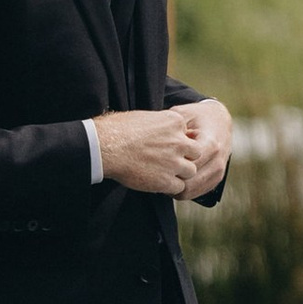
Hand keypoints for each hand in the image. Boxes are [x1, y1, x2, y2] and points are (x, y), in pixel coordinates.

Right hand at [100, 99, 232, 195]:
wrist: (106, 147)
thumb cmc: (118, 129)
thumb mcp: (145, 117)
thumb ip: (160, 124)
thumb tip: (162, 131)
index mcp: (175, 121)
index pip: (188, 134)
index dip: (178, 142)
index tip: (166, 146)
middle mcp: (179, 141)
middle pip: (196, 152)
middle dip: (186, 157)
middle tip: (171, 161)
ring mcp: (174, 162)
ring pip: (191, 171)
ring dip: (180, 173)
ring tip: (164, 173)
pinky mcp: (166, 180)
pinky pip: (179, 187)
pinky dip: (170, 187)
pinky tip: (158, 182)